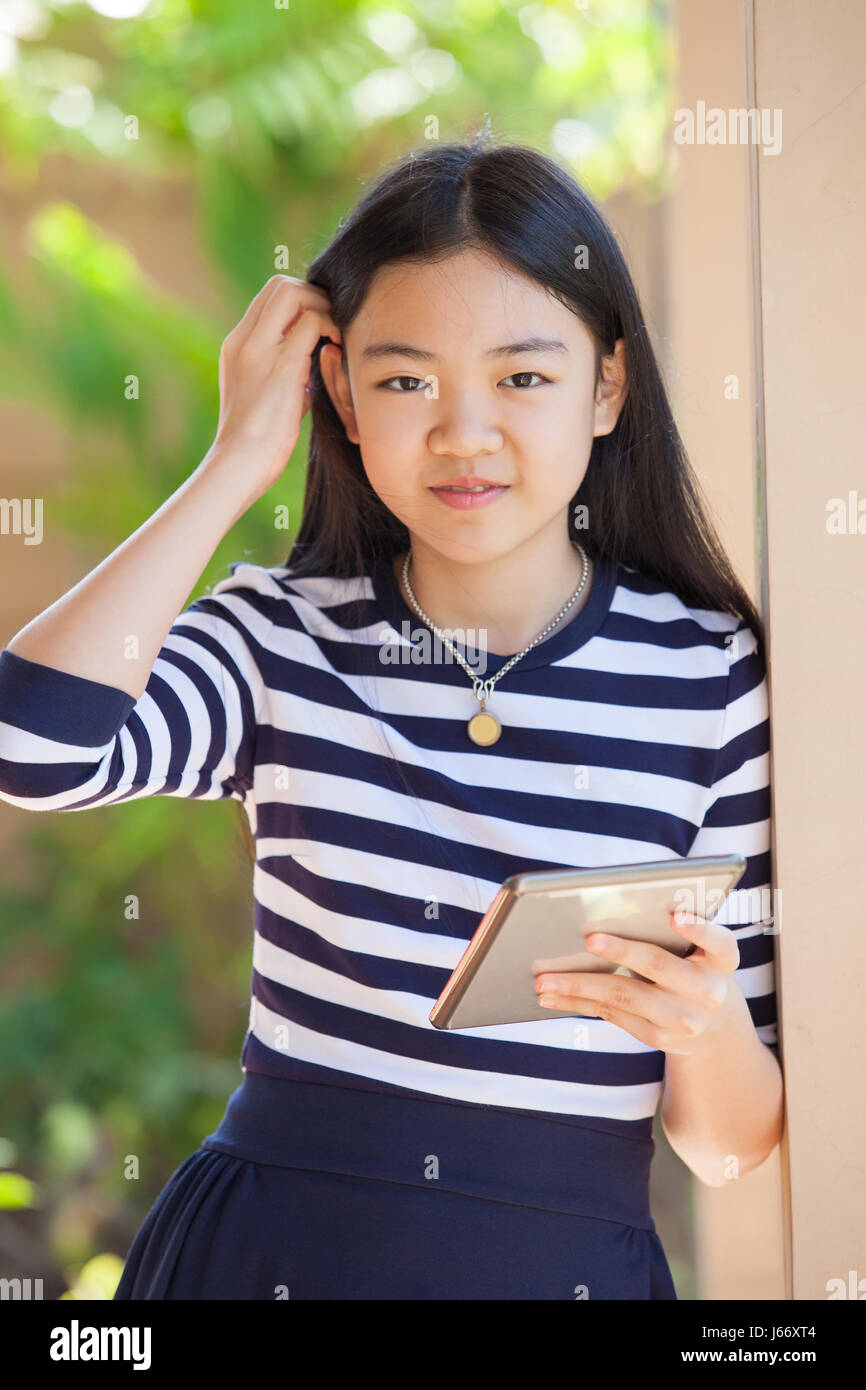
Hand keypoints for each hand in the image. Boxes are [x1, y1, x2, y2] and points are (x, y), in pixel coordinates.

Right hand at [212, 274, 341, 495]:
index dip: (300, 301)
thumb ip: (283, 372)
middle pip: (279, 284)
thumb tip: (309, 363)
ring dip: (323, 308)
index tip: (318, 326)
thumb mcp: (264, 396)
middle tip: (332, 325)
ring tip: (337, 336)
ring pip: (294, 293)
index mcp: (236, 345)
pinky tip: (340, 349)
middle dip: (313, 296)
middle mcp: (244, 340)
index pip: (268, 298)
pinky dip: (331, 327)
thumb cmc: (256, 442)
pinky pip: (311, 323)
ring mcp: (260, 349)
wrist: (239, 464)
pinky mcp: (281, 364)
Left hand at [534, 910, 739, 1055]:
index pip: (717, 941)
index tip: (674, 916)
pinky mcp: (658, 1037)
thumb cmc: (695, 966)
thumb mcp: (702, 948)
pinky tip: (552, 996)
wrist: (714, 1027)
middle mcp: (709, 991)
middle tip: (588, 939)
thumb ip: (676, 928)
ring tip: (545, 978)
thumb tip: (609, 911)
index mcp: (722, 958)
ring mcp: (683, 1019)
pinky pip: (612, 1014)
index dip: (698, 928)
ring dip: (579, 985)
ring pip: (624, 995)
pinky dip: (578, 1003)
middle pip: (658, 964)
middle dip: (621, 951)